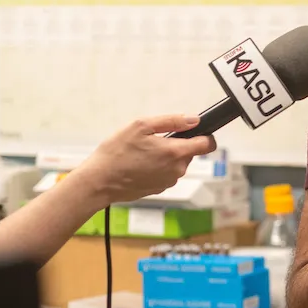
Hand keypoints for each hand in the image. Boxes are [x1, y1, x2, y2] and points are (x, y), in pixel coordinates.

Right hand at [68, 114, 217, 206]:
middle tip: (154, 140)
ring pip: (177, 163)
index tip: (195, 131)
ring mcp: (169, 181)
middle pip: (190, 152)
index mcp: (176, 153)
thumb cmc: (116, 153)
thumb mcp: (141, 126)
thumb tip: (194, 119)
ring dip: (167, 155)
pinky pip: (166, 173)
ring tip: (144, 152)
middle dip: (178, 144)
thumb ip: (172, 121)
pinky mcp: (160, 188)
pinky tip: (140, 164)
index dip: (205, 135)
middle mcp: (177, 170)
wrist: (99, 181)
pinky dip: (158, 166)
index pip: (208, 144)